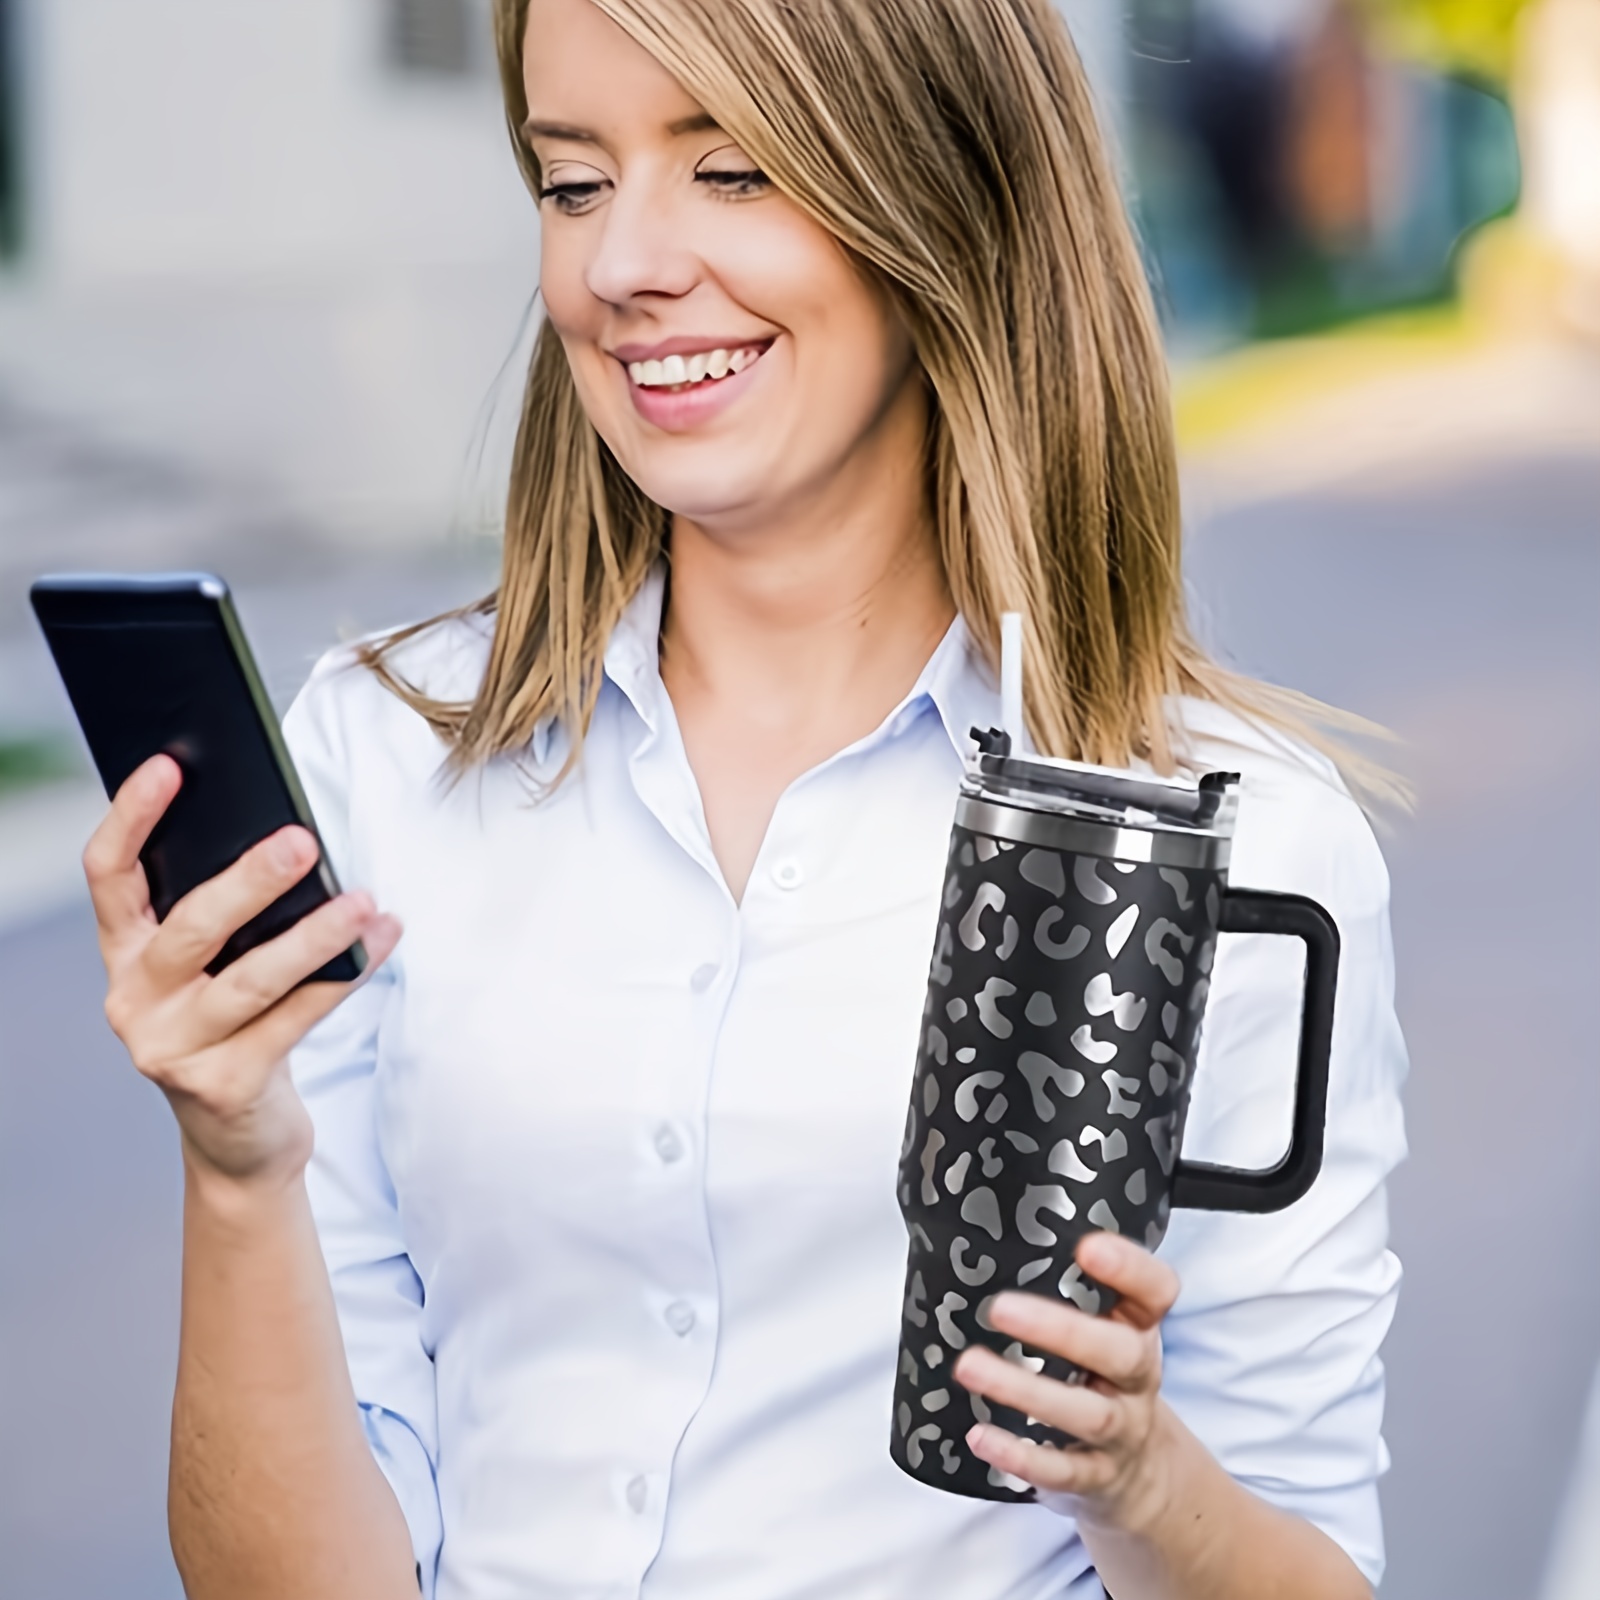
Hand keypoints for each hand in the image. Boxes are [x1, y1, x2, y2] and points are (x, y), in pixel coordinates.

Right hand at [86, 754, 401, 1187]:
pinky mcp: (223, 1084)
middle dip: (249, 881)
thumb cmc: (237, 1025)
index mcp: (125, 953)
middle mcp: (135, 999)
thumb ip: (231, 915)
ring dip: (314, 936)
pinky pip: (293, 1020)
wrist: (239, 1139)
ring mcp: (172, 1047)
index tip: (171, 765)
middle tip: (303, 840)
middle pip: (190, 926)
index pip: (109, 873)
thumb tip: (292, 840)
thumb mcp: (217, 967)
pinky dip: (343, 978)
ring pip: (250, 979)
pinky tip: (379, 944)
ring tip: (366, 901)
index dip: (132, 816)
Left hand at [953, 1230, 1181, 1536]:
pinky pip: (1064, 1471)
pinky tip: (980, 1436)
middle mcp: (1137, 1378)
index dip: (1130, 1268)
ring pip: (1087, 1415)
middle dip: (1062, 1331)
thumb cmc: (1105, 1377)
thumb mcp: (1105, 1328)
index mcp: (1139, 1328)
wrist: (1142, 1473)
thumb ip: (1068, 1290)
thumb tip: (988, 1243)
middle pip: (1120, 1353)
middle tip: (999, 1308)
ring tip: (969, 1366)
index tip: (1086, 1246)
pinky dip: (1021, 1456)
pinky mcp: (1097, 1478)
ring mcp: (1122, 1431)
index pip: (1156, 1291)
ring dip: (1025, 1391)